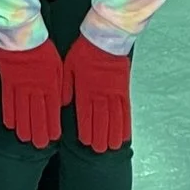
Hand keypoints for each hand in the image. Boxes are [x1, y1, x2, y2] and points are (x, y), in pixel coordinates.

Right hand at [0, 39, 63, 147]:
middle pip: (37, 114)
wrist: (21, 32)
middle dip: (39, 131)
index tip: (53, 137)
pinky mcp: (6, 80)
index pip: (52, 109)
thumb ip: (60, 85)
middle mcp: (35, 88)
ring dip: (24, 126)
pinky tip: (8, 124)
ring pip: (22, 111)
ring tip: (24, 138)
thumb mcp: (59, 65)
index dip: (52, 124)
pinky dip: (8, 113)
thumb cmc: (41, 46)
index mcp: (50, 84)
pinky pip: (7, 100)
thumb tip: (63, 102)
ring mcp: (19, 85)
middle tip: (39, 145)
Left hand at [62, 36, 131, 153]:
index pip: (85, 112)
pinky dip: (125, 124)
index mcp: (85, 88)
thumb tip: (64, 103)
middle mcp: (100, 93)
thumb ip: (66, 86)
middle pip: (101, 118)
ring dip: (113, 133)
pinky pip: (126, 110)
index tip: (85, 142)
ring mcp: (114, 93)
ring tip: (113, 147)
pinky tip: (125, 134)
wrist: (105, 38)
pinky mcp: (124, 90)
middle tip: (99, 151)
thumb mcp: (68, 67)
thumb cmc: (83, 52)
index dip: (86, 128)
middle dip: (99, 135)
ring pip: (114, 117)